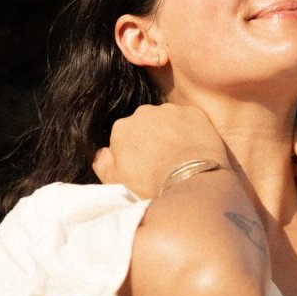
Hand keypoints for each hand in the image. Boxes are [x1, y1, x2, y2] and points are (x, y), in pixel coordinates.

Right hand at [93, 104, 229, 196]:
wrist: (189, 181)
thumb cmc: (149, 184)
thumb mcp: (114, 181)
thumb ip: (102, 162)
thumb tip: (102, 151)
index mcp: (122, 127)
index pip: (125, 135)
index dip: (134, 152)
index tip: (143, 165)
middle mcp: (144, 113)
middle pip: (146, 124)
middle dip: (152, 138)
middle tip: (162, 161)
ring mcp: (170, 111)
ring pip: (168, 120)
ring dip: (171, 133)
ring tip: (180, 156)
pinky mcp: (194, 113)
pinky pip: (190, 120)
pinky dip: (191, 131)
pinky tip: (194, 149)